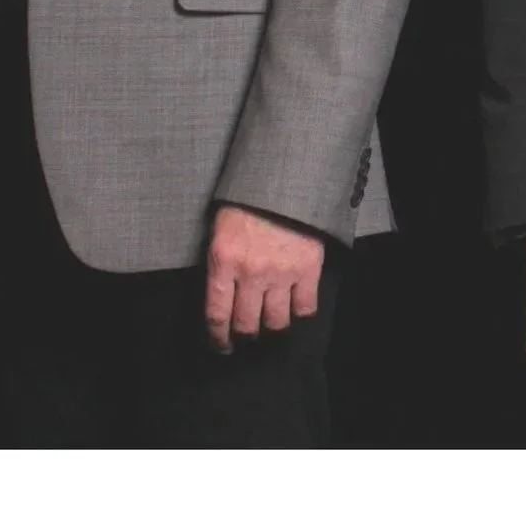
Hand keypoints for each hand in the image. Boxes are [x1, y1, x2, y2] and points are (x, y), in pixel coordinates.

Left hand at [202, 204, 324, 354]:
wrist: (284, 180)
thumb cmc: (247, 204)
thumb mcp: (220, 232)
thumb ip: (220, 265)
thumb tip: (220, 298)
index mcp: (223, 262)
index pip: (217, 315)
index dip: (218, 338)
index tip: (222, 345)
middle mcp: (251, 272)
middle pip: (247, 324)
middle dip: (245, 333)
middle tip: (248, 331)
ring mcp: (282, 272)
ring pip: (276, 321)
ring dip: (272, 324)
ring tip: (272, 317)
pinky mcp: (308, 268)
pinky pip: (305, 307)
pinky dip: (300, 310)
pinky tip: (296, 304)